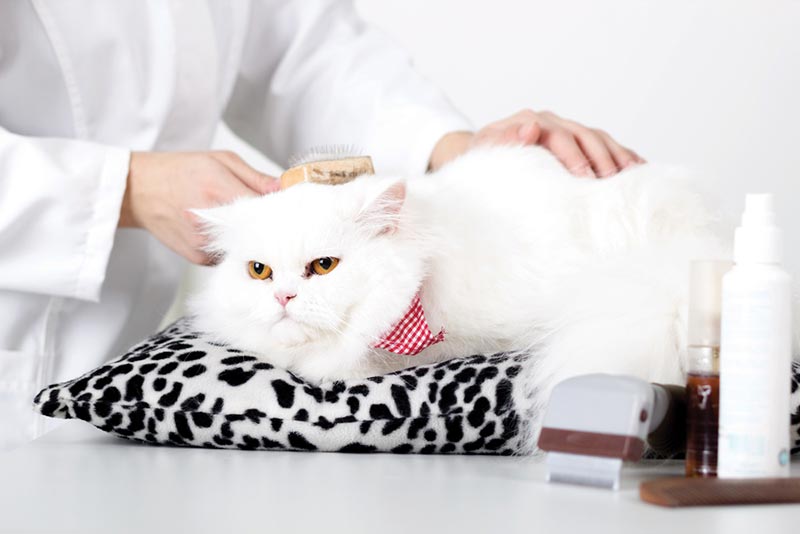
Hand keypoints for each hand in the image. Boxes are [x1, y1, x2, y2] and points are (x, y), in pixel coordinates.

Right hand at [119, 151, 278, 263]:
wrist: (139, 192)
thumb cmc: (180, 171)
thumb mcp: (220, 160)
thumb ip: (254, 177)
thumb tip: (283, 188)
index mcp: (217, 190)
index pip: (264, 207)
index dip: (280, 208)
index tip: (286, 206)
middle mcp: (210, 220)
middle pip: (258, 230)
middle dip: (270, 224)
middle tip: (275, 216)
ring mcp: (204, 243)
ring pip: (246, 246)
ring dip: (252, 237)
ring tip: (243, 220)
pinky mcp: (200, 258)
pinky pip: (230, 255)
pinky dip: (234, 245)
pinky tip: (225, 231)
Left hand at [429, 109, 643, 176]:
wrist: (482, 159)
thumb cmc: (482, 161)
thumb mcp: (484, 152)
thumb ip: (503, 141)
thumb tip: (529, 128)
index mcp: (529, 122)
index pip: (558, 135)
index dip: (573, 155)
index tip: (584, 177)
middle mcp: (552, 122)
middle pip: (584, 135)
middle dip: (599, 159)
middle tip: (610, 184)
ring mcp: (567, 129)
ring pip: (599, 138)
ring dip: (617, 156)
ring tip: (632, 177)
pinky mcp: (577, 142)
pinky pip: (605, 146)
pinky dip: (623, 156)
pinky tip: (640, 170)